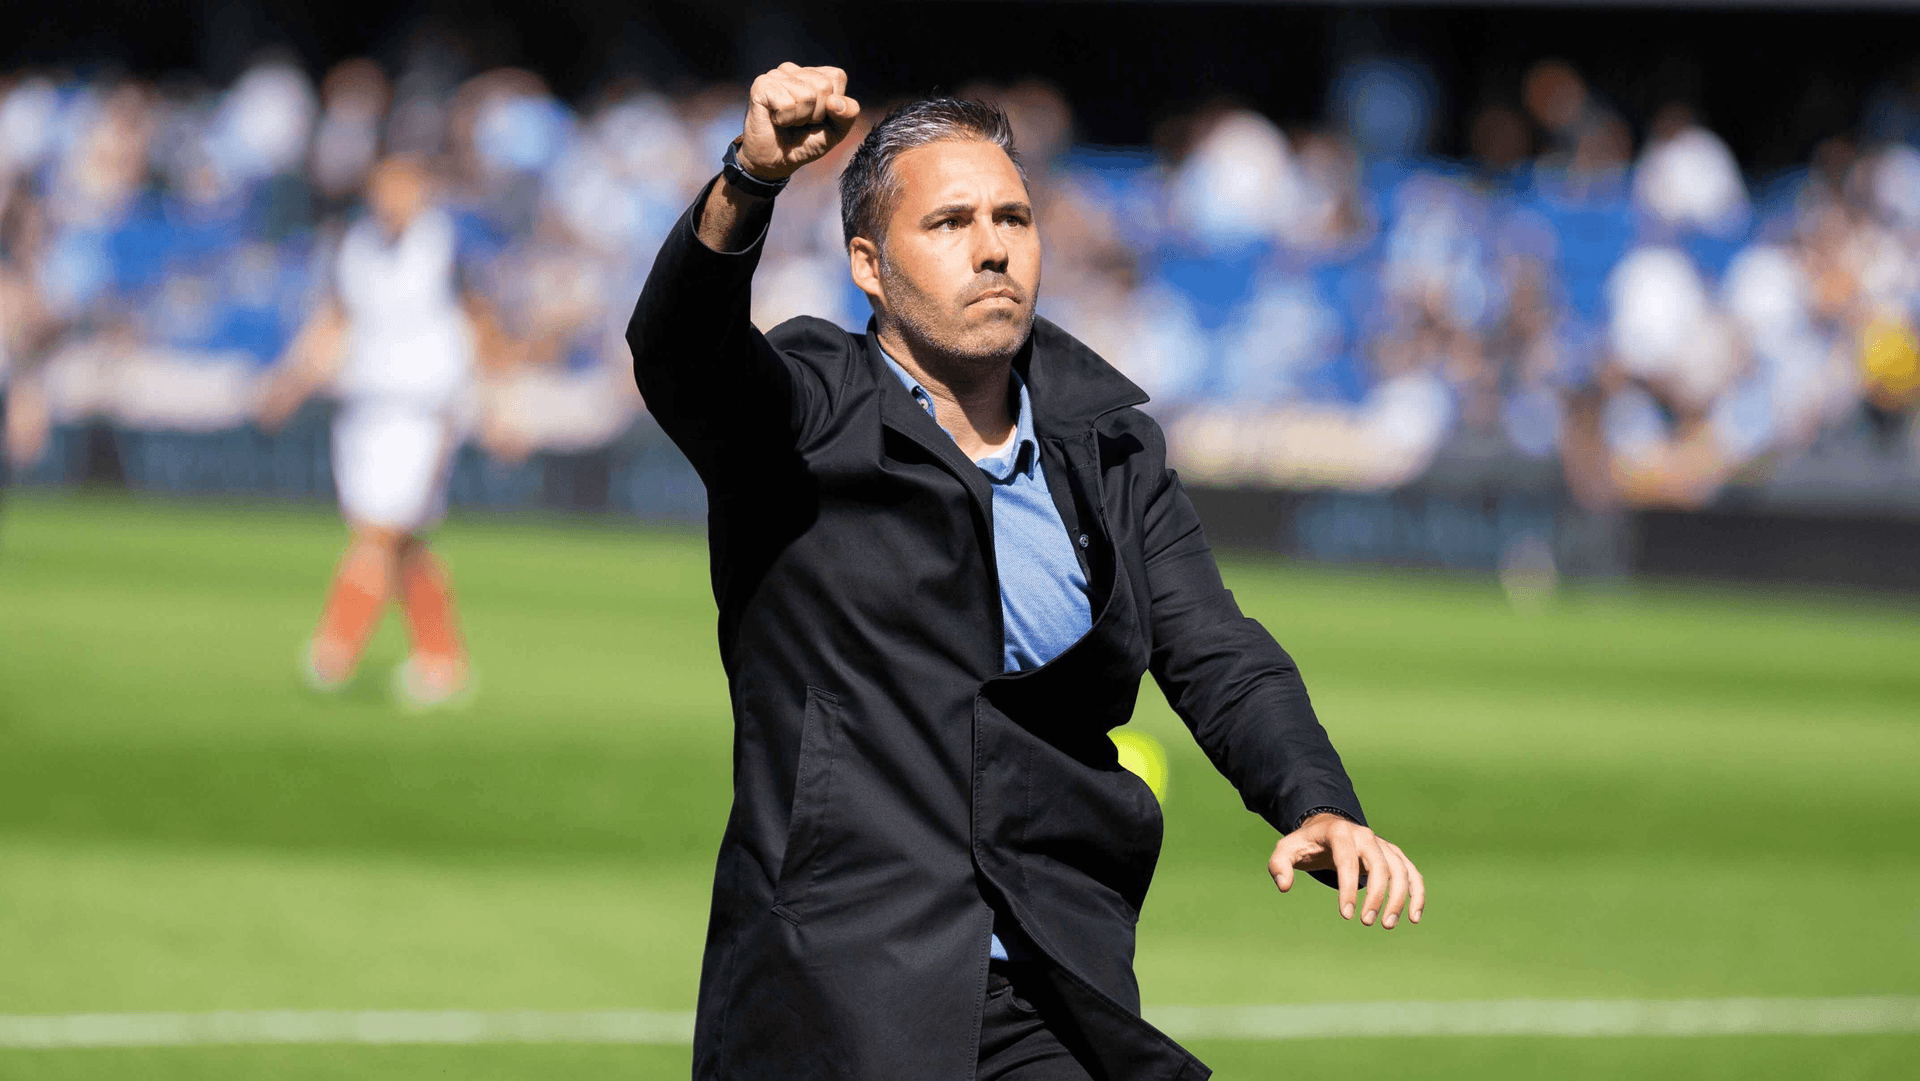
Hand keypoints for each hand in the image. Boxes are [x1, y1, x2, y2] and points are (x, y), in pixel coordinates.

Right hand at [738, 63, 859, 179]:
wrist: (777, 161)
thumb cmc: (805, 142)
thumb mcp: (836, 130)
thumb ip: (847, 114)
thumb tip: (836, 102)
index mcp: (814, 74)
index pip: (837, 76)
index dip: (833, 104)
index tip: (818, 116)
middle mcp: (795, 70)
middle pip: (823, 85)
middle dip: (816, 113)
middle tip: (801, 122)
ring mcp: (776, 75)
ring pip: (806, 95)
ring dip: (800, 118)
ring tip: (789, 121)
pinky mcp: (761, 86)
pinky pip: (787, 104)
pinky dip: (785, 120)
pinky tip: (776, 120)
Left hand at [1269, 814, 1424, 929]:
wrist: (1328, 828)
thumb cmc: (1306, 844)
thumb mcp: (1286, 849)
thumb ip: (1279, 865)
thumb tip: (1284, 886)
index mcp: (1339, 833)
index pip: (1347, 861)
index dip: (1348, 888)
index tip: (1346, 915)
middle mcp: (1365, 836)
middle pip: (1379, 866)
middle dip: (1376, 896)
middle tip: (1366, 922)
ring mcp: (1382, 845)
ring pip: (1400, 870)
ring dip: (1399, 899)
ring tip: (1387, 925)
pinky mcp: (1393, 855)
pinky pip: (1411, 873)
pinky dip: (1416, 893)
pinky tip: (1414, 917)